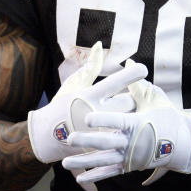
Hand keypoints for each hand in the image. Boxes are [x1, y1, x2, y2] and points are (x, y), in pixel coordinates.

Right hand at [27, 42, 145, 164]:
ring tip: (128, 112)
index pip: (118, 81)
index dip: (133, 74)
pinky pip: (125, 135)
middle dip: (135, 96)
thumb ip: (91, 66)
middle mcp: (97, 113)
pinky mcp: (104, 146)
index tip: (143, 69)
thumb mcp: (74, 84)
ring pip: (131, 119)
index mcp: (90, 95)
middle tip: (132, 95)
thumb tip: (100, 44)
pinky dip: (128, 129)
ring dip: (133, 114)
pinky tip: (125, 127)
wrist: (46, 137)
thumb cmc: (61, 105)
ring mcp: (101, 132)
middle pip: (131, 101)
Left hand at [62, 61, 190, 186]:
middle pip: (107, 142)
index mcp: (139, 124)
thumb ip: (139, 84)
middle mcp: (133, 143)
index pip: (118, 121)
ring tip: (64, 162)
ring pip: (104, 161)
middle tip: (70, 139)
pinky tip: (79, 179)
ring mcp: (130, 157)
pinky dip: (95, 176)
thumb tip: (129, 62)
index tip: (86, 116)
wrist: (183, 145)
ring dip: (84, 162)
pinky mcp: (129, 166)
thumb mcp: (156, 99)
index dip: (103, 119)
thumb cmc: (168, 118)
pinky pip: (110, 173)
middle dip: (87, 141)